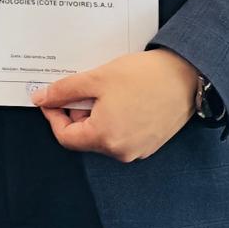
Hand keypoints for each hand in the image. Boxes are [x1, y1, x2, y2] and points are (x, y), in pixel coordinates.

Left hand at [32, 49, 200, 162]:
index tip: (53, 98)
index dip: (54, 115)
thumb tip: (40, 99)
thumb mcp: (96, 78)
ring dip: (96, 114)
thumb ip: (64, 91)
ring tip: (106, 90)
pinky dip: (114, 118)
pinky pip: (121, 134)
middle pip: (85, 137)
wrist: (188, 75)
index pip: (65, 137)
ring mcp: (138, 150)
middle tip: (84, 88)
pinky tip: (122, 97)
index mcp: (106, 138)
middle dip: (77, 112)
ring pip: (103, 135)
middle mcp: (122, 152)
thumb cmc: (145, 76)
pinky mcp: (150, 143)